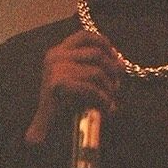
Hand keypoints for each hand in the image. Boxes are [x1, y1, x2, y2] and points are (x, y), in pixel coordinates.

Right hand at [24, 30, 121, 145]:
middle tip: (118, 85)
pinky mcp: (59, 85)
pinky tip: (107, 107)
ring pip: (97, 72)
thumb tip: (120, 62)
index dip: (104, 44)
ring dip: (109, 87)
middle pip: (96, 54)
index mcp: (57, 52)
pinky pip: (91, 88)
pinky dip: (103, 98)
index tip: (116, 57)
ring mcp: (56, 69)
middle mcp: (55, 57)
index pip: (84, 37)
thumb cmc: (64, 106)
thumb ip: (95, 67)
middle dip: (112, 69)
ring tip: (111, 100)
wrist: (47, 130)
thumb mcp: (78, 80)